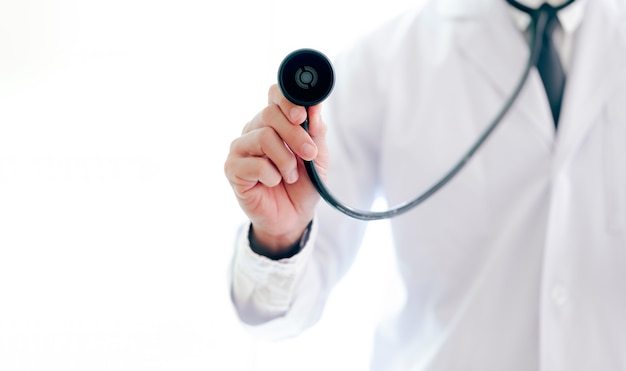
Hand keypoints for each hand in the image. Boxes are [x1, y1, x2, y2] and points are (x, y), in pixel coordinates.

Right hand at [224, 84, 328, 253]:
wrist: (293, 216)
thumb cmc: (304, 184)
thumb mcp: (318, 156)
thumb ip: (315, 130)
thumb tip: (315, 103)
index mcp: (274, 121)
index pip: (275, 94)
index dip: (288, 100)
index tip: (302, 116)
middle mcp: (254, 129)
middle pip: (270, 114)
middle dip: (295, 135)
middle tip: (309, 154)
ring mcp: (240, 148)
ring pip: (264, 137)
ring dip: (286, 160)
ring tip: (291, 176)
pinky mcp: (232, 168)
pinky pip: (255, 164)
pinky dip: (272, 176)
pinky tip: (273, 183)